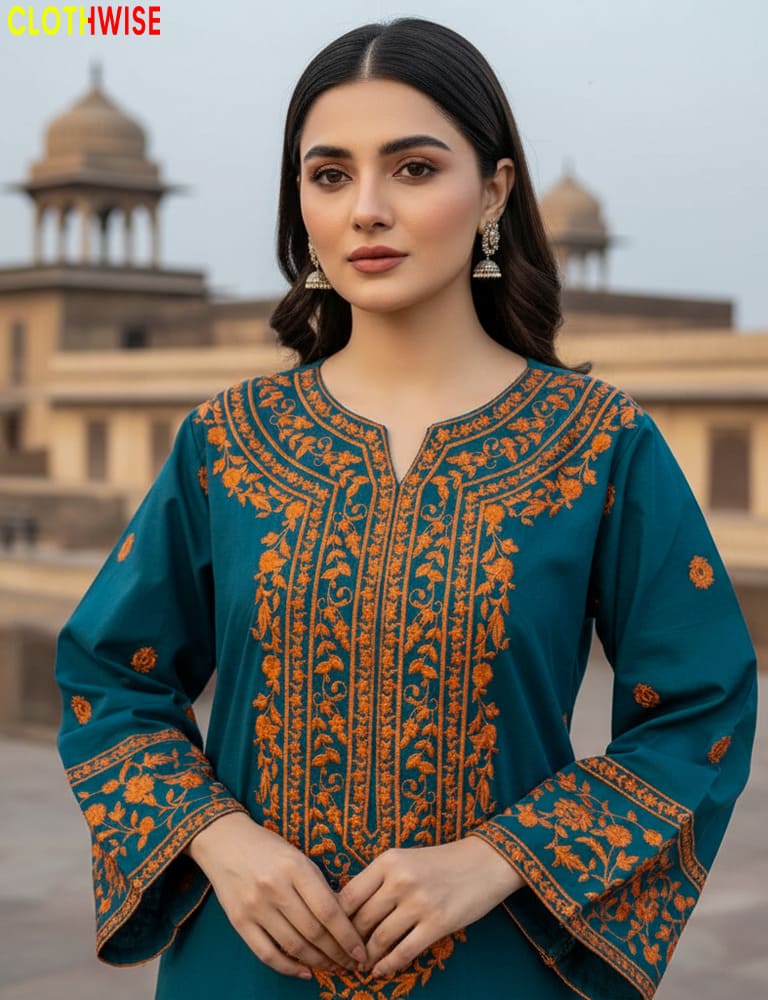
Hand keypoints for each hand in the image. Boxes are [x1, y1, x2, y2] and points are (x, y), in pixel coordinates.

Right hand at [186, 812, 367, 979]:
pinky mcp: (239, 922)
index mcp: (295, 867)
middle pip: (313, 932)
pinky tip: (306, 972)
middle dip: (337, 953)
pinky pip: (267, 954)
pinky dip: (288, 968)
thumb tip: (345, 921)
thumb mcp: (298, 857)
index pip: (328, 910)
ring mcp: (255, 907)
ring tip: (334, 967)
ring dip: (318, 962)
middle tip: (352, 964)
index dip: (348, 936)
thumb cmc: (269, 848)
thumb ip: (318, 886)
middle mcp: (275, 888)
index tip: (361, 952)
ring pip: (293, 946)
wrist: (225, 841)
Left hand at [337, 836, 523, 977]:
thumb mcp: (403, 859)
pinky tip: (380, 971)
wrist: (484, 861)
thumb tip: (346, 910)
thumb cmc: (439, 862)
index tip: (330, 934)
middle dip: (348, 944)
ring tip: (360, 966)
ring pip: (380, 939)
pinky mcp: (438, 923)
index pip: (348, 896)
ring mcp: (419, 902)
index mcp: (387, 860)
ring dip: (367, 957)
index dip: (335, 921)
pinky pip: (404, 951)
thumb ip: (377, 880)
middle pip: (361, 920)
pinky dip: (388, 965)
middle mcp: (400, 880)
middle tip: (342, 957)